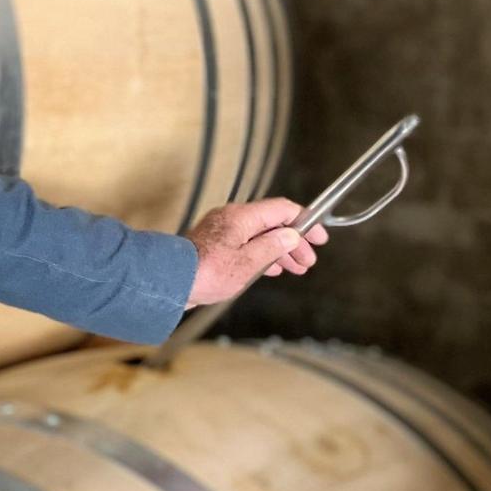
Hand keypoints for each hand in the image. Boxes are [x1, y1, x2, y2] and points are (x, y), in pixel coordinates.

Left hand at [183, 198, 328, 307]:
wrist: (171, 281)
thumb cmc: (206, 273)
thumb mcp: (248, 263)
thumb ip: (272, 247)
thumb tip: (291, 235)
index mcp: (242, 217)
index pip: (281, 209)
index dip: (304, 221)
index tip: (319, 236)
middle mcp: (233, 219)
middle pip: (272, 223)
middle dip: (294, 241)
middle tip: (308, 260)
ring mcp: (223, 231)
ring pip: (260, 235)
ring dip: (280, 250)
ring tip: (295, 268)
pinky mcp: (216, 244)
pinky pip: (247, 244)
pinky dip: (263, 254)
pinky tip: (271, 267)